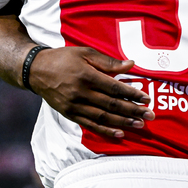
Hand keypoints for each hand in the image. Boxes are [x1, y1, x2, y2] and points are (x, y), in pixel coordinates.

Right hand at [28, 46, 154, 138]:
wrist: (37, 71)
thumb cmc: (64, 58)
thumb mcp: (85, 53)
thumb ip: (108, 62)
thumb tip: (131, 64)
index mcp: (86, 75)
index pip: (113, 87)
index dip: (131, 94)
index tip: (146, 98)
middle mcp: (80, 93)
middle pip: (111, 104)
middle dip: (132, 111)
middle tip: (150, 115)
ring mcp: (75, 106)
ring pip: (103, 117)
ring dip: (123, 123)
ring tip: (139, 125)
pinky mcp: (70, 114)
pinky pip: (90, 125)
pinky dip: (105, 131)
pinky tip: (119, 134)